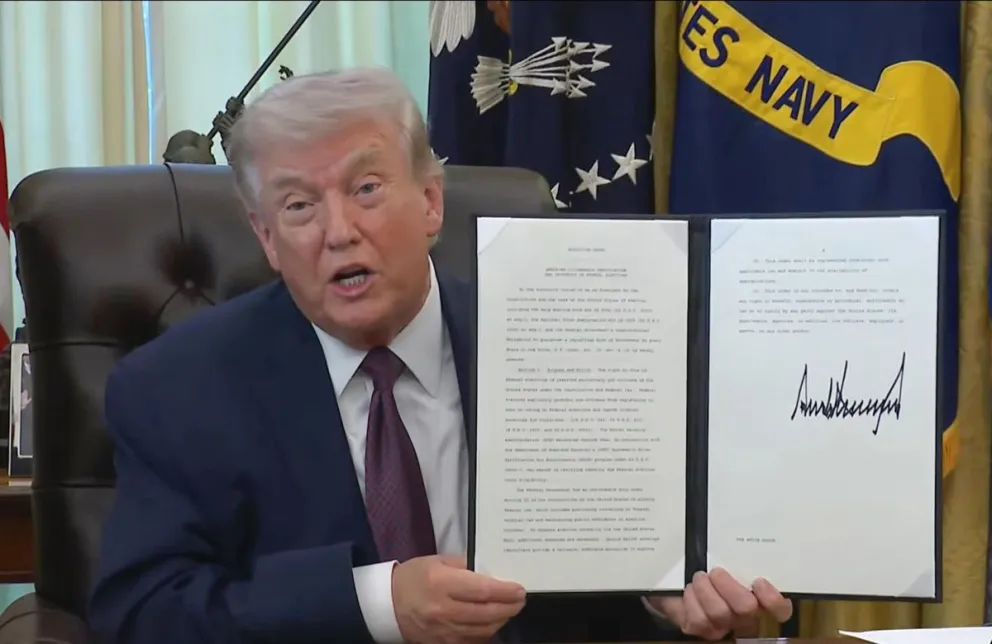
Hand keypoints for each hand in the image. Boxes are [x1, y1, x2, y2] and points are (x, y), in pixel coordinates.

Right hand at [392, 554, 525, 643]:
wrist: (387, 604)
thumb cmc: (414, 577)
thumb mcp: (438, 561)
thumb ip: (466, 566)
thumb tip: (491, 573)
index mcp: (442, 583)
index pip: (483, 590)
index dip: (505, 591)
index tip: (519, 589)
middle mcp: (443, 609)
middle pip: (487, 612)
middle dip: (509, 607)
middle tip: (520, 600)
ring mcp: (443, 631)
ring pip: (483, 630)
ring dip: (501, 620)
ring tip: (509, 610)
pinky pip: (473, 642)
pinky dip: (486, 633)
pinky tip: (491, 623)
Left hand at [647, 568, 792, 640]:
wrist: (677, 581)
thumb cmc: (707, 567)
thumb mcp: (724, 557)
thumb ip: (738, 555)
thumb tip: (744, 535)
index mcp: (757, 597)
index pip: (780, 609)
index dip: (773, 599)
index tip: (759, 581)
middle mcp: (744, 616)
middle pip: (747, 608)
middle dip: (729, 587)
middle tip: (716, 572)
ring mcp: (724, 625)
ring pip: (719, 613)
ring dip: (705, 589)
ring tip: (699, 578)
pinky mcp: (702, 630)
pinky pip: (699, 619)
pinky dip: (691, 598)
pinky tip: (690, 590)